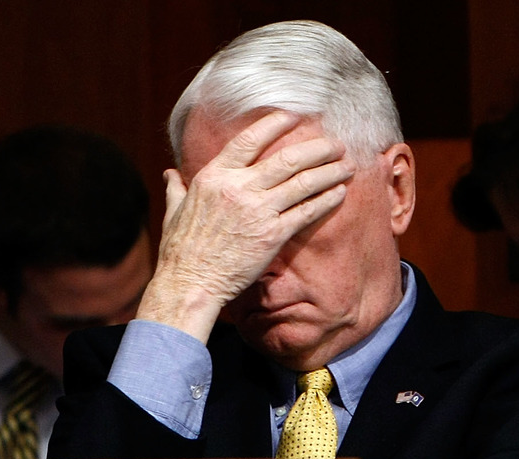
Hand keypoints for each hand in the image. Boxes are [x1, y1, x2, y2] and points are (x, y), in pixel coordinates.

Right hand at [138, 111, 354, 341]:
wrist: (190, 283)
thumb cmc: (180, 250)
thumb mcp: (173, 212)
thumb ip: (177, 189)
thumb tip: (171, 173)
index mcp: (214, 177)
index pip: (249, 140)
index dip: (274, 124)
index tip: (294, 116)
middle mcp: (238, 188)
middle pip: (287, 158)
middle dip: (317, 148)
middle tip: (336, 144)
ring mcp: (258, 211)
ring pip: (303, 182)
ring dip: (329, 171)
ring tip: (347, 165)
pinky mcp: (273, 235)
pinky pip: (307, 211)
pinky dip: (326, 200)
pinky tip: (340, 192)